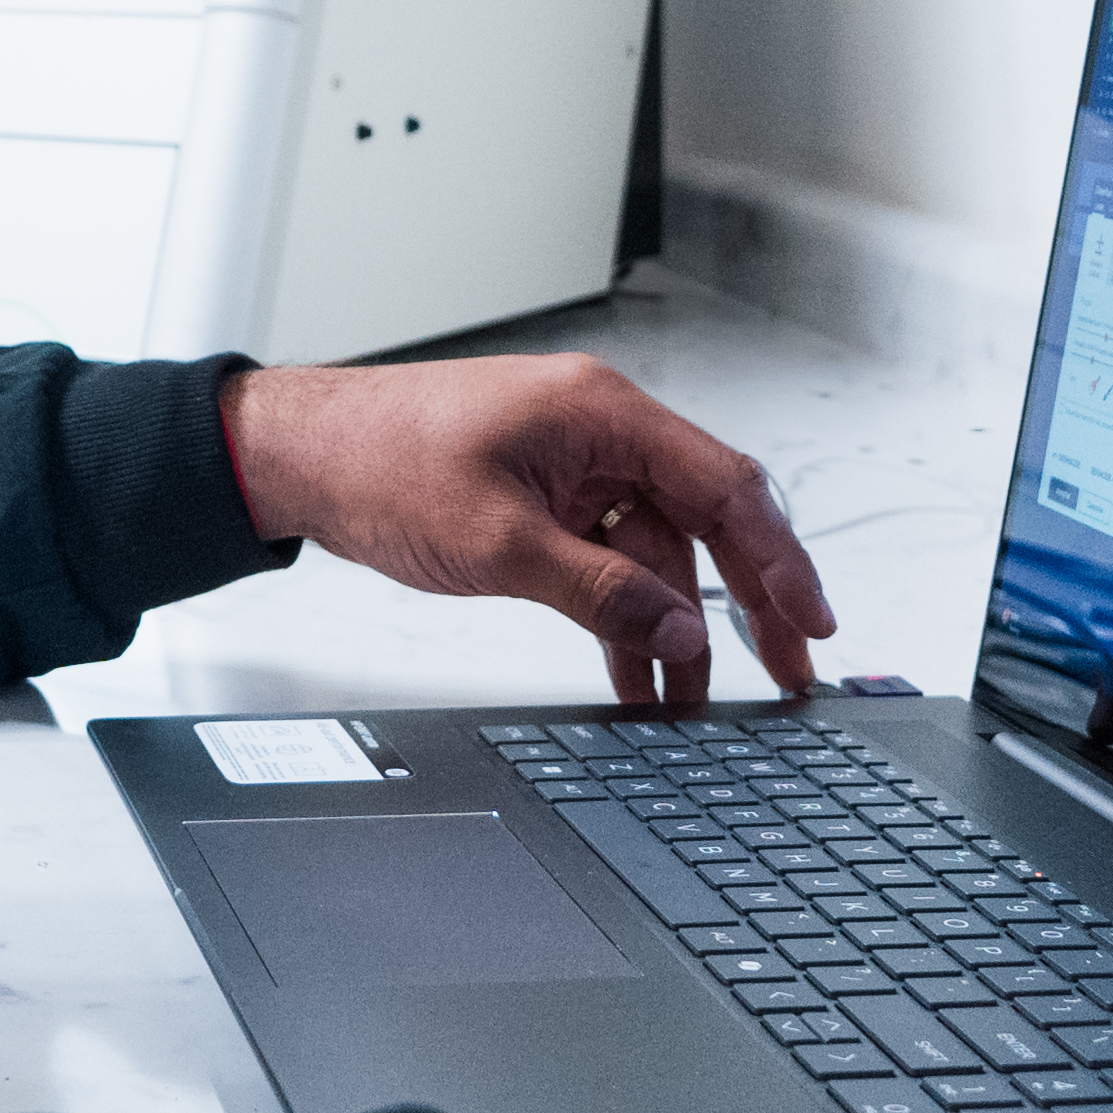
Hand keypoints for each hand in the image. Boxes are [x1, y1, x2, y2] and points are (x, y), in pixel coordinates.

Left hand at [214, 357, 832, 706]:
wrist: (300, 453)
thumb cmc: (380, 461)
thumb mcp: (499, 543)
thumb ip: (600, 592)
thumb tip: (681, 632)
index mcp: (604, 413)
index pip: (727, 486)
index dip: (781, 560)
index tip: (812, 622)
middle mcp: (601, 430)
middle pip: (707, 519)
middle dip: (749, 600)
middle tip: (787, 671)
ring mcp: (575, 463)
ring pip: (659, 548)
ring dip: (675, 623)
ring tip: (691, 699)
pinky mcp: (546, 495)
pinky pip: (611, 555)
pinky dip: (626, 611)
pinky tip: (635, 670)